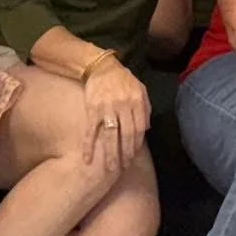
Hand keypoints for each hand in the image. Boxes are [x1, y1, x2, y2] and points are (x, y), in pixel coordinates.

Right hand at [81, 57, 150, 172]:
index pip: (139, 127)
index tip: (134, 156)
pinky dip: (88, 145)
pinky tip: (87, 159)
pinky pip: (90, 130)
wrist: (101, 66)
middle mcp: (123, 105)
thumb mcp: (140, 88)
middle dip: (126, 153)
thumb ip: (146, 107)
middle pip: (126, 134)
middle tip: (124, 167)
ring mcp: (107, 108)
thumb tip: (148, 129)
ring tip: (111, 169)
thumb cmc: (123, 79)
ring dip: (111, 154)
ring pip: (110, 135)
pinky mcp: (92, 109)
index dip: (137, 144)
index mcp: (136, 101)